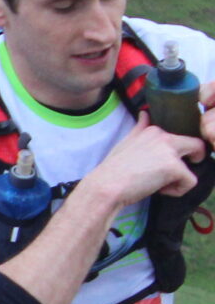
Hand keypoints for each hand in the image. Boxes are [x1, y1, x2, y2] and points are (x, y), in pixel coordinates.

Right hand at [91, 115, 206, 207]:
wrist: (106, 185)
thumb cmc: (113, 169)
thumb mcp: (126, 142)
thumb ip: (140, 128)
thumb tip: (144, 113)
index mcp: (153, 130)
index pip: (178, 137)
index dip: (175, 152)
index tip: (160, 164)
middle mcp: (164, 136)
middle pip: (196, 144)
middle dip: (193, 157)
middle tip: (175, 172)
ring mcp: (170, 151)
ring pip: (197, 161)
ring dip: (181, 176)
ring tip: (161, 184)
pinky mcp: (174, 168)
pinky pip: (190, 181)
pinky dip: (178, 190)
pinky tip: (160, 190)